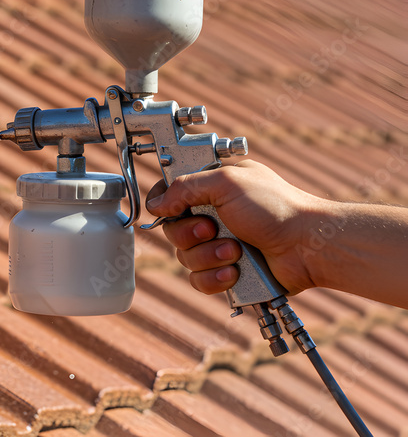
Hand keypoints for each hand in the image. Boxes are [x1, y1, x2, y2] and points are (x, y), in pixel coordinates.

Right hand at [145, 161, 321, 295]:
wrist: (307, 245)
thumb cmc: (276, 208)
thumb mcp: (227, 183)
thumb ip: (185, 187)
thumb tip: (156, 204)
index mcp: (212, 189)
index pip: (170, 194)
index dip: (164, 204)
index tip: (168, 209)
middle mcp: (212, 216)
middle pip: (172, 230)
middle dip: (190, 234)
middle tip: (213, 228)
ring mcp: (218, 245)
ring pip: (184, 258)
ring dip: (208, 256)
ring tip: (235, 250)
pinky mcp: (226, 272)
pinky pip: (199, 281)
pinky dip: (214, 278)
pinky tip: (234, 271)